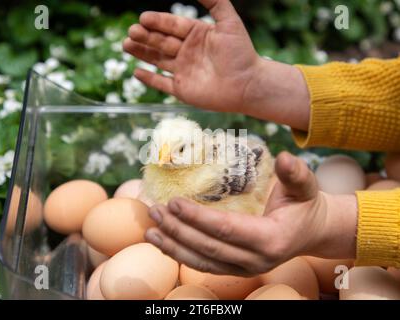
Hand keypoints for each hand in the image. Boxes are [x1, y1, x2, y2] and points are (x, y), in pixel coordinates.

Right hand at [124, 0, 309, 129]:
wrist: (248, 85)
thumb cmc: (241, 53)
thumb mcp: (229, 21)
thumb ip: (214, 1)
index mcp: (196, 35)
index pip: (172, 25)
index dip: (158, 21)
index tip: (143, 18)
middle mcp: (188, 52)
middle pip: (161, 42)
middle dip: (145, 36)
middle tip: (131, 32)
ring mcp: (184, 72)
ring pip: (157, 60)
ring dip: (142, 53)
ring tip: (126, 45)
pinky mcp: (182, 90)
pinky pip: (162, 84)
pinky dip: (149, 79)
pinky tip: (137, 71)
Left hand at [145, 152, 357, 275]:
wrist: (310, 232)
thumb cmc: (304, 205)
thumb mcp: (305, 186)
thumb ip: (295, 173)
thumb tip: (285, 156)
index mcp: (271, 239)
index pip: (226, 229)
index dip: (198, 217)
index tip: (174, 201)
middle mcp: (255, 260)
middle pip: (208, 246)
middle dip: (178, 229)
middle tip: (155, 210)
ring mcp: (244, 268)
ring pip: (201, 261)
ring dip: (173, 245)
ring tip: (150, 229)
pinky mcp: (235, 268)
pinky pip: (203, 265)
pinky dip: (180, 255)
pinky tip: (163, 242)